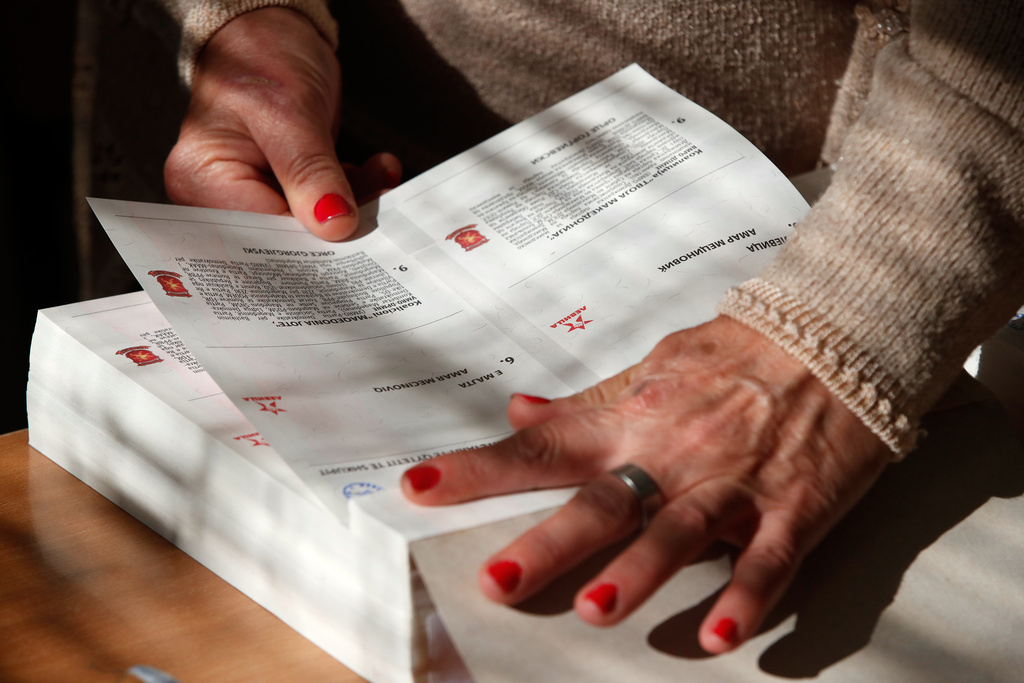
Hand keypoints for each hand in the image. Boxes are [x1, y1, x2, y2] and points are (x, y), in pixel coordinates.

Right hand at [164, 8, 400, 239]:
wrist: (275, 33)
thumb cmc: (260, 58)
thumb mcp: (288, 113)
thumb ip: (310, 172)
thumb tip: (334, 225)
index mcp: (203, 181)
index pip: (258, 236)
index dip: (305, 245)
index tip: (349, 236)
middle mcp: (223, 197)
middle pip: (286, 239)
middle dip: (335, 226)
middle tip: (376, 213)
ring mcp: (258, 195)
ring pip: (316, 225)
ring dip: (356, 202)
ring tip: (381, 173)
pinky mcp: (289, 191)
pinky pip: (329, 207)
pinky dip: (358, 190)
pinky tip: (378, 169)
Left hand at [402, 316, 887, 652]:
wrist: (832, 336)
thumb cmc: (733, 355)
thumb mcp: (650, 368)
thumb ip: (584, 403)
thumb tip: (517, 410)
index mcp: (630, 419)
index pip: (541, 448)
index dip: (476, 469)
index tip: (416, 487)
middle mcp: (671, 453)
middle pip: (602, 502)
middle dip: (550, 542)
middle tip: (500, 582)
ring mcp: (732, 482)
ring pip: (679, 531)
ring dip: (640, 572)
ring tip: (599, 610)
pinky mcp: (792, 507)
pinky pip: (767, 559)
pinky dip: (747, 597)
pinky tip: (723, 635)